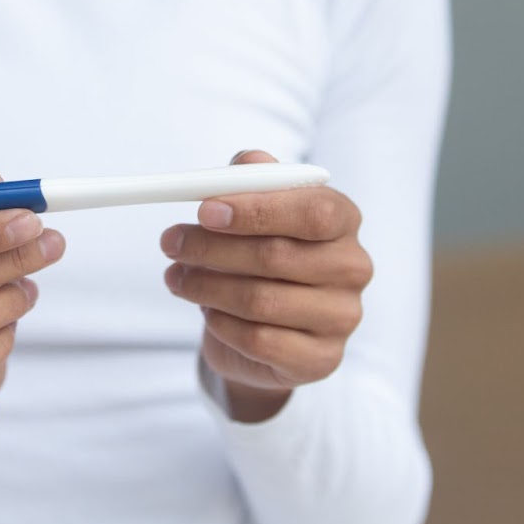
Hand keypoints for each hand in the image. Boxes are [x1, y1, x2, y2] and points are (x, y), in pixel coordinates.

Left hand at [160, 151, 371, 421]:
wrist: (269, 331)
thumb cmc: (263, 256)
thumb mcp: (256, 210)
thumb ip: (253, 180)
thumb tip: (245, 164)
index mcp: (343, 220)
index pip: (313, 210)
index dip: (256, 209)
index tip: (203, 210)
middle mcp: (352, 267)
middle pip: (278, 256)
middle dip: (212, 248)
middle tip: (170, 242)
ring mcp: (342, 317)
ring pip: (261, 301)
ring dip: (205, 287)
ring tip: (176, 277)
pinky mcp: (321, 359)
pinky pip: (258, 341)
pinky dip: (221, 324)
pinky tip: (207, 311)